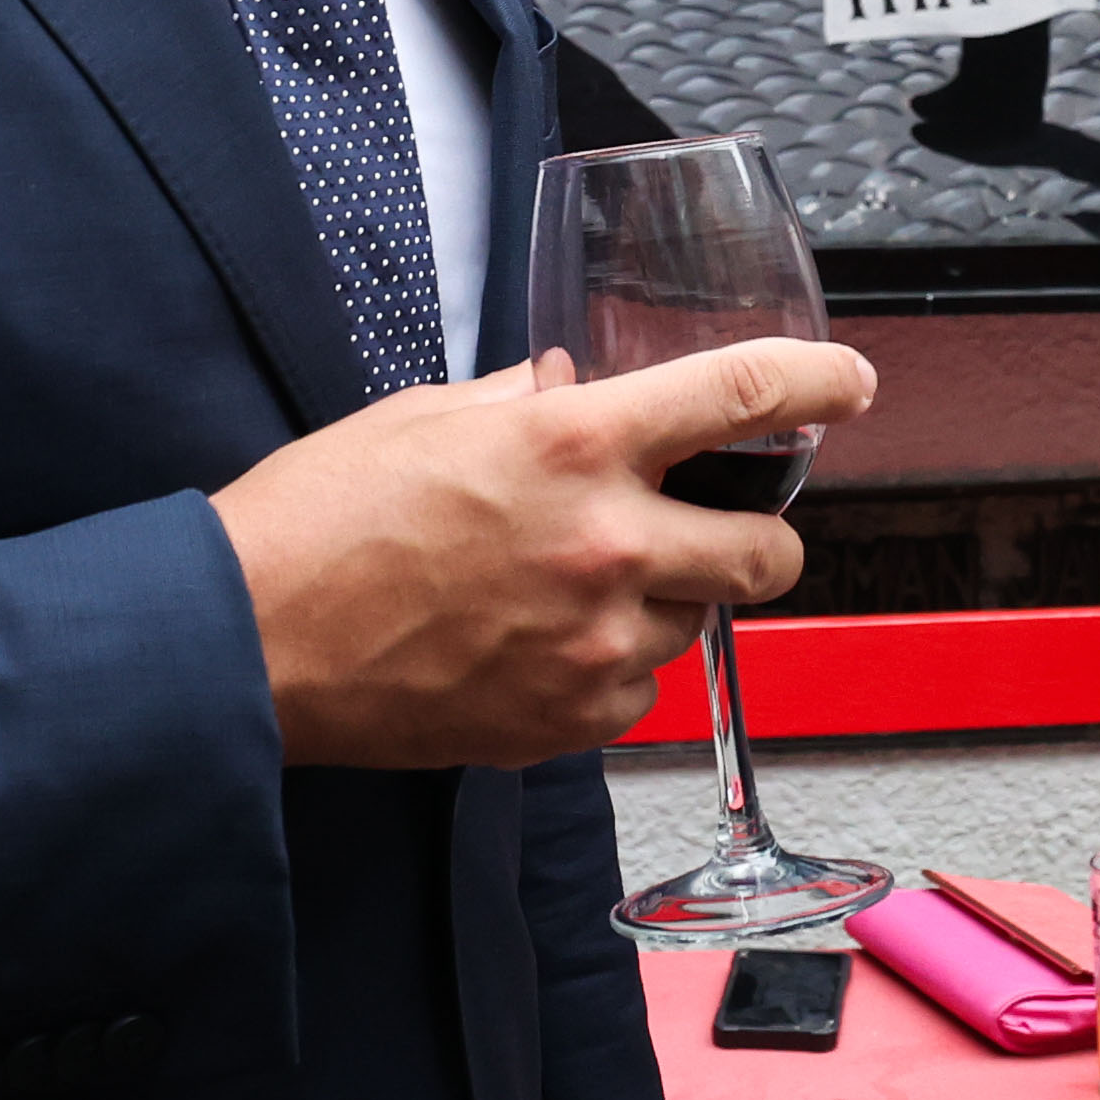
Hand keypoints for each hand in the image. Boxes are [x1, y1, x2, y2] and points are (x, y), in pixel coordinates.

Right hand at [214, 337, 872, 770]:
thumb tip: (574, 386)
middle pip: (771, 547)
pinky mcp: (569, 716)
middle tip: (728, 522)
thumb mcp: (427, 416)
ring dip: (666, 598)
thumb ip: (526, 400)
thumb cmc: (318, 522)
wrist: (250, 643)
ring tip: (571, 585)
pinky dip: (609, 663)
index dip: (820, 383)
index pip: (743, 396)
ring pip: (699, 621)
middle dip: (766, 532)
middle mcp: (606, 543)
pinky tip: (535, 641)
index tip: (849, 383)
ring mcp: (595, 641)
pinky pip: (635, 688)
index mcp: (573, 443)